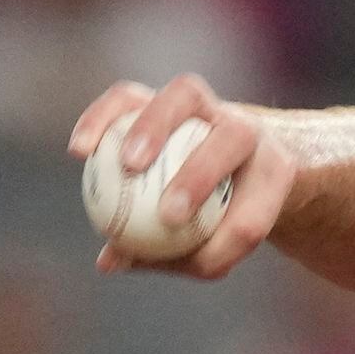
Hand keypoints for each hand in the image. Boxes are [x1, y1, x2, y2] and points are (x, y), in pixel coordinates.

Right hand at [66, 73, 295, 281]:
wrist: (231, 157)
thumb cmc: (218, 213)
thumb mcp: (205, 242)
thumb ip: (167, 252)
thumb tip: (112, 262)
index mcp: (275, 171)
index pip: (260, 205)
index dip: (232, 234)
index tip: (198, 261)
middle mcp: (247, 128)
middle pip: (233, 138)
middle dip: (202, 174)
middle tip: (166, 213)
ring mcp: (208, 103)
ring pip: (186, 96)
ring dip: (154, 125)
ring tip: (123, 164)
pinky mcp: (166, 91)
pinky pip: (133, 97)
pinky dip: (105, 118)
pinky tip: (78, 150)